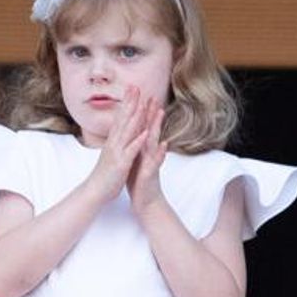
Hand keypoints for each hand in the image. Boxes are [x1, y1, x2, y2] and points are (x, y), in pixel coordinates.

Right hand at [90, 85, 148, 201]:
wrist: (96, 190)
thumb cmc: (105, 173)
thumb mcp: (111, 153)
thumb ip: (115, 141)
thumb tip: (118, 131)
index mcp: (113, 140)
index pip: (121, 117)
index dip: (127, 102)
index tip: (132, 89)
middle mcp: (114, 142)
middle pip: (123, 119)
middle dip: (130, 103)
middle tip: (135, 87)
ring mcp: (117, 151)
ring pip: (127, 131)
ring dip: (135, 116)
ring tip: (142, 103)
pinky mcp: (121, 163)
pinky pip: (131, 150)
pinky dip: (138, 140)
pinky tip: (145, 132)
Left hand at [127, 97, 167, 215]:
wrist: (145, 201)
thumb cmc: (139, 179)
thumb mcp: (134, 158)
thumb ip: (136, 144)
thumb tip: (132, 132)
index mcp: (141, 147)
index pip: (141, 126)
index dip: (140, 111)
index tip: (139, 96)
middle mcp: (148, 151)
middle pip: (150, 129)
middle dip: (151, 113)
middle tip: (153, 95)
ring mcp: (151, 161)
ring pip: (154, 140)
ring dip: (157, 126)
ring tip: (160, 112)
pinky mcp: (151, 172)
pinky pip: (156, 162)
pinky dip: (159, 153)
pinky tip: (164, 144)